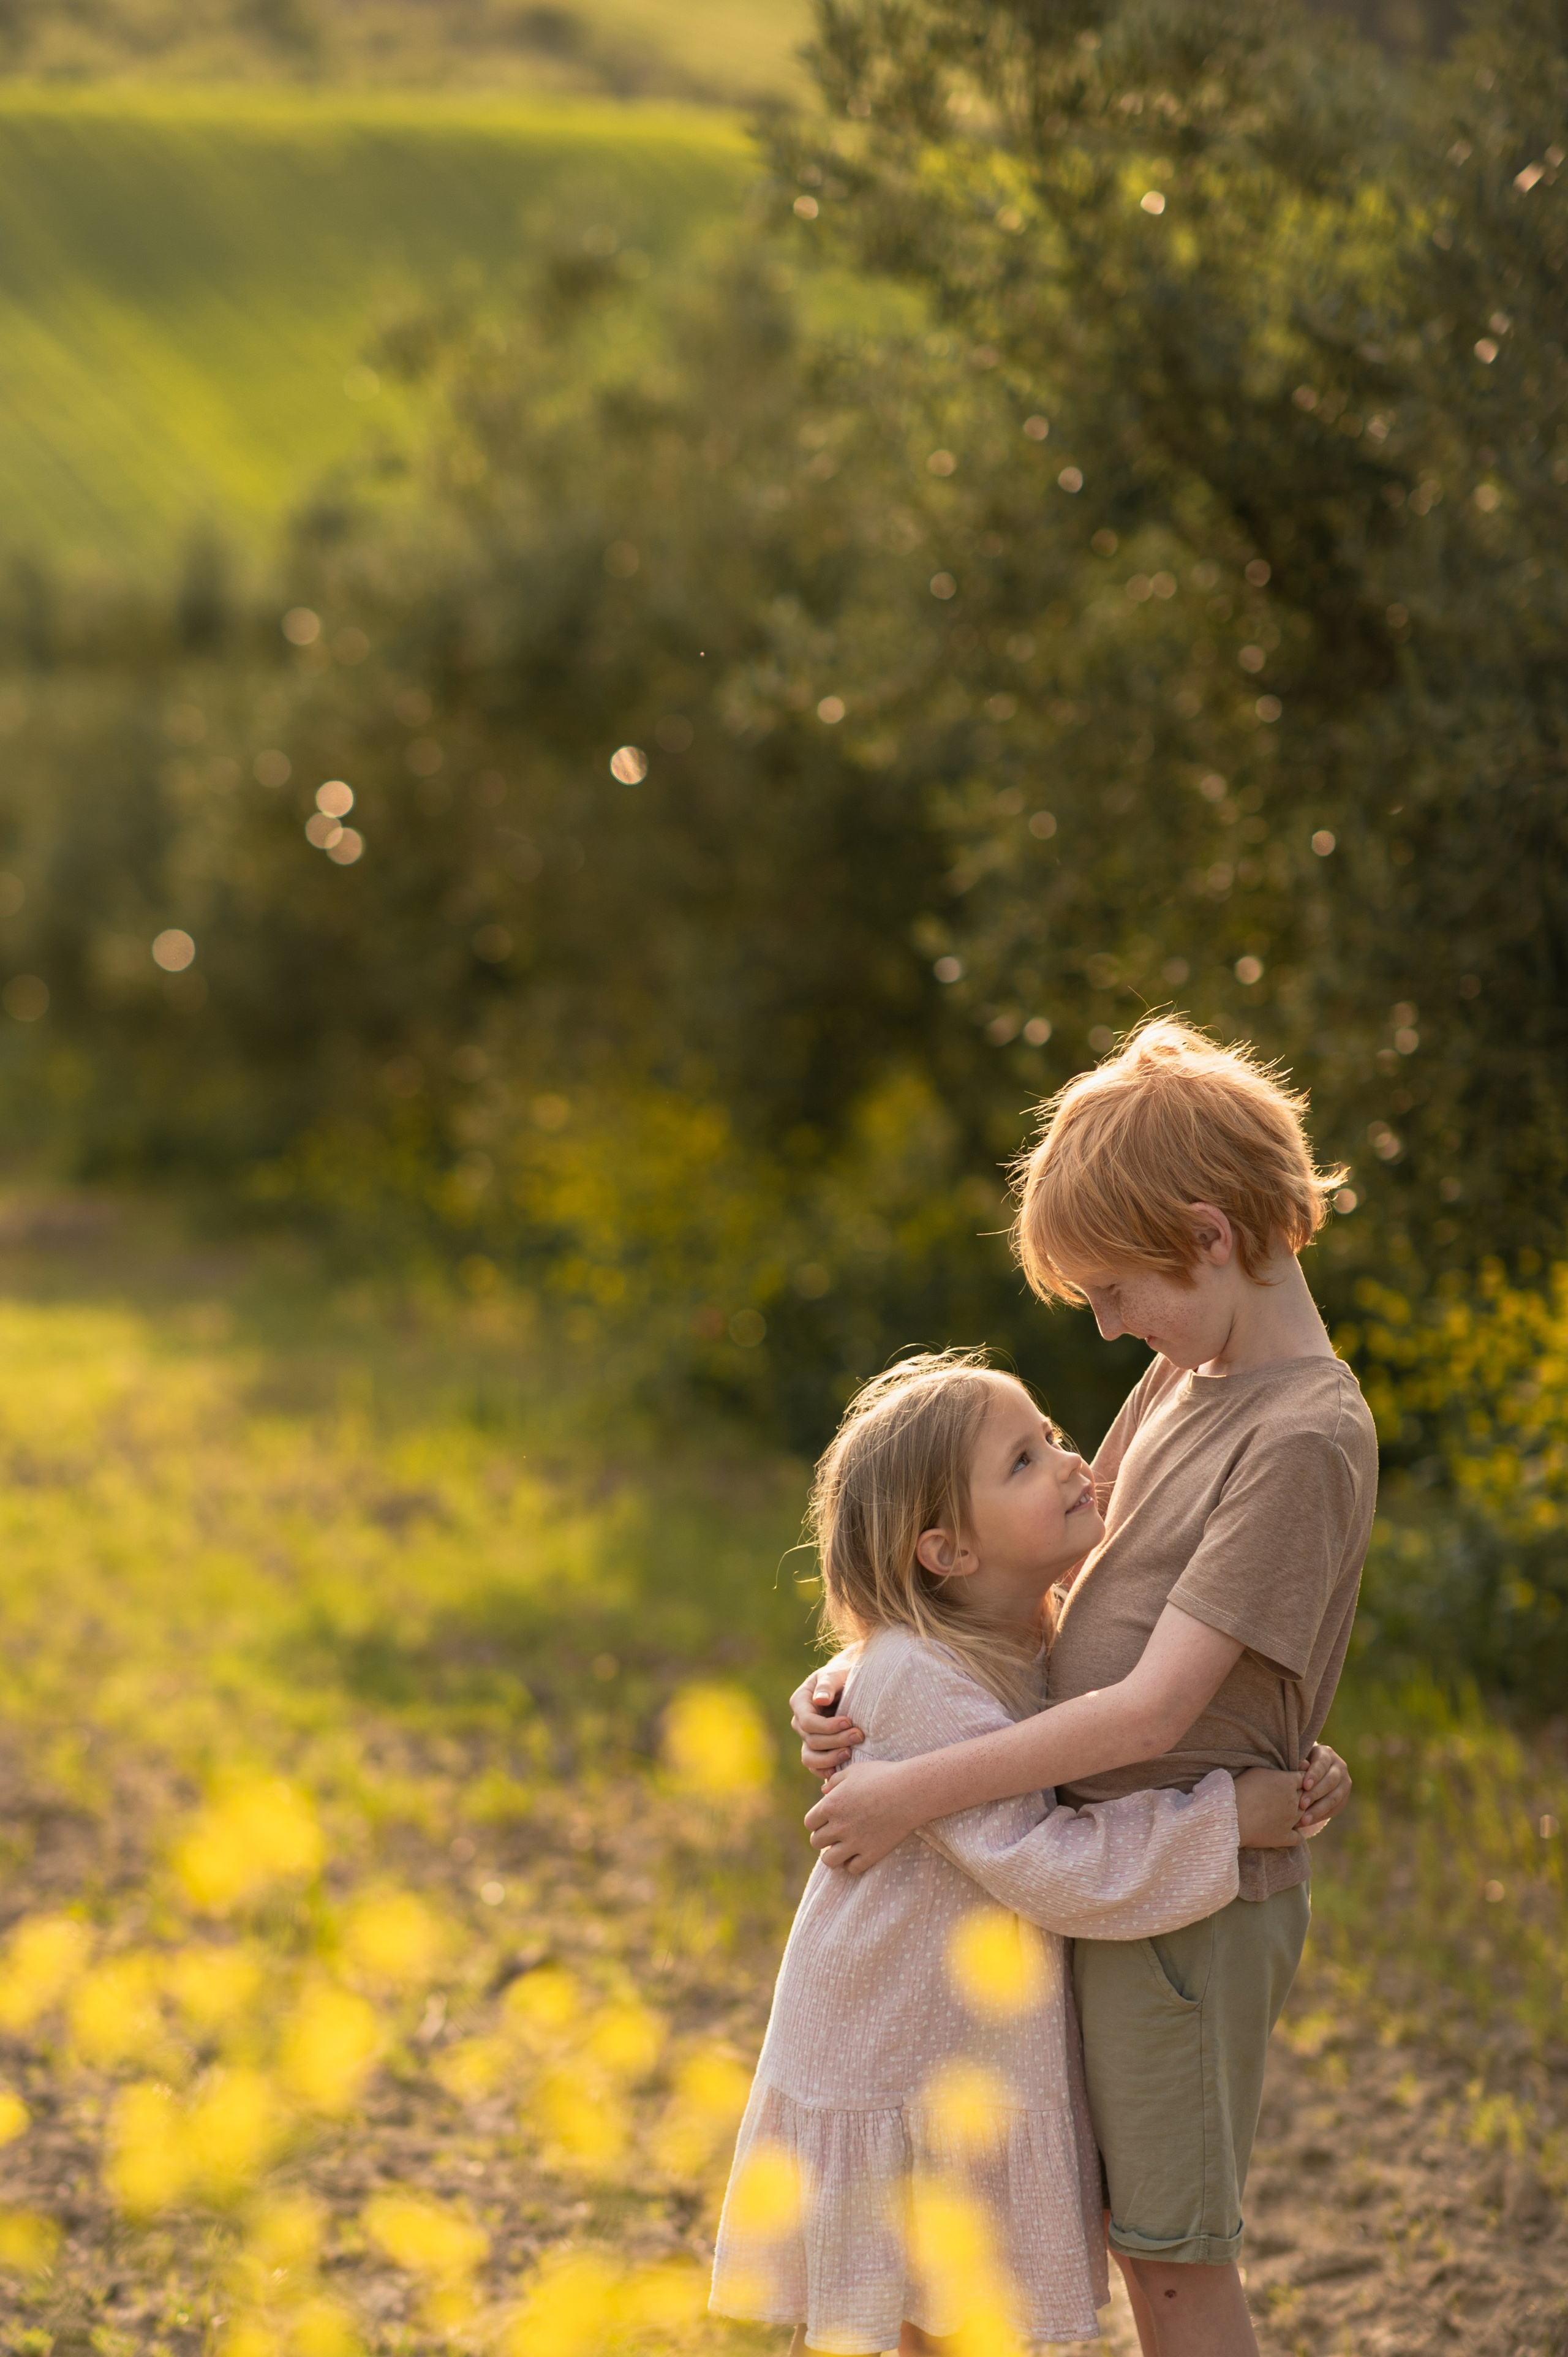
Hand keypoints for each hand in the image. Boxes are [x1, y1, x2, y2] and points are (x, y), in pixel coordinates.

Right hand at [790, 1669, 863, 1778]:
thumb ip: (828, 1684)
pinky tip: (840, 1771)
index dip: (827, 1726)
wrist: (849, 1682)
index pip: (808, 1722)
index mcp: (800, 1701)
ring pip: (810, 1758)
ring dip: (830, 1759)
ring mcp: (807, 1737)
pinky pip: (815, 1766)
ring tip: (850, 1753)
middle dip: (836, 1740)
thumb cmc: (842, 1674)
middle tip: (859, 1736)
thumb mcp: (836, 1673)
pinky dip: (825, 1771)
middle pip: (812, 1740)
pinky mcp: (817, 1748)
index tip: (848, 1722)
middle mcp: (800, 1721)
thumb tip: (820, 1700)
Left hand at [803, 1756, 922, 1871]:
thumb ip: (835, 1781)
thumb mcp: (855, 1771)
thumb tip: (824, 1791)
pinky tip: (859, 1854)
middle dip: (824, 1837)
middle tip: (836, 1832)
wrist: (910, 1792)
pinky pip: (852, 1868)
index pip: (809, 1823)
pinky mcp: (871, 1854)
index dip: (817, 1821)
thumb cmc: (882, 1776)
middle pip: (816, 1842)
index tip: (827, 1820)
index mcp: (831, 1805)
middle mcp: (838, 1826)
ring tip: (843, 1847)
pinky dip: (852, 1864)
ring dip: (833, 1854)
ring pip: (829, 1860)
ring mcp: (854, 1842)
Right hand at [1233, 1766, 1305, 1848]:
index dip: (1297, 1780)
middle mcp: (1294, 1801)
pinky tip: (1287, 1831)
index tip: (1288, 1781)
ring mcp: (1291, 1820)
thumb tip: (1282, 1774)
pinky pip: (1298, 1837)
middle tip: (1284, 1795)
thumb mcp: (1258, 1771)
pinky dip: (1295, 1834)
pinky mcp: (1285, 1837)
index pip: (1304, 1778)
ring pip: (1304, 1815)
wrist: (1232, 1814)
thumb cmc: (1241, 1788)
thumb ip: (1275, 1772)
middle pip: (1305, 1796)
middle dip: (1298, 1795)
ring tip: (1283, 1812)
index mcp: (1289, 1782)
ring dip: (1297, 1812)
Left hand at [1297, 1741, 1350, 1836]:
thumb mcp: (1299, 1759)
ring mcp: (1344, 1782)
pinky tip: (1308, 1822)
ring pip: (1334, 1798)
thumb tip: (1302, 1766)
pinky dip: (1321, 1816)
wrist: (1313, 1771)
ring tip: (1304, 1819)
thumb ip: (1299, 1762)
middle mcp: (1339, 1766)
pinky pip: (1334, 1808)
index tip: (1305, 1785)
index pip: (1322, 1764)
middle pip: (1330, 1782)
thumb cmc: (1299, 1764)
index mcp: (1326, 1754)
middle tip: (1301, 1805)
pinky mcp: (1344, 1797)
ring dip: (1318, 1810)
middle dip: (1315, 1794)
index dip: (1314, 1775)